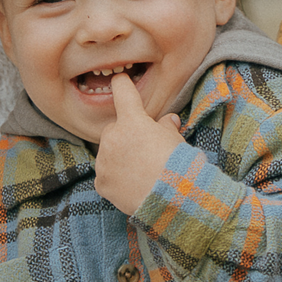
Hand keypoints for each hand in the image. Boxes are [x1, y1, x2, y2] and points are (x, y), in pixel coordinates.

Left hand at [90, 66, 186, 215]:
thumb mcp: (177, 141)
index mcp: (132, 121)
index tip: (119, 80)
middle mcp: (112, 138)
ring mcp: (104, 161)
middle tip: (146, 151)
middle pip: (114, 129)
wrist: (174, 201)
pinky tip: (133, 186)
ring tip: (142, 172)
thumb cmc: (180, 167)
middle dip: (126, 136)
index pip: (123, 93)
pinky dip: (116, 179)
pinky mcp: (101, 183)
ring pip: (108, 153)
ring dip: (120, 158)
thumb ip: (166, 127)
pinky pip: (106, 175)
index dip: (122, 85)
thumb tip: (167, 120)